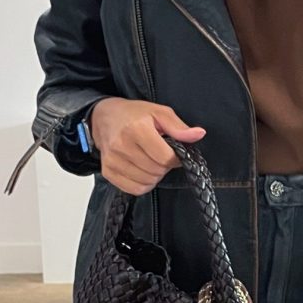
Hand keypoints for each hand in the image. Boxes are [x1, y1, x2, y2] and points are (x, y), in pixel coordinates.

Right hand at [89, 98, 205, 195]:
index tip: (175, 153)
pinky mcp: (108, 171)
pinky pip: (134, 189)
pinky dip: (143, 183)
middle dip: (164, 166)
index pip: (165, 158)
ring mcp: (113, 160)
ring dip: (154, 175)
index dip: (175, 158)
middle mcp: (122, 146)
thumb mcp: (159, 113)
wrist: (104, 117)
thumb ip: (179, 127)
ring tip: (150, 160)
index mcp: (136, 129)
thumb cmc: (133, 115)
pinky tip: (142, 170)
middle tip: (160, 154)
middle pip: (156, 171)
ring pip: (147, 182)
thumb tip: (198, 134)